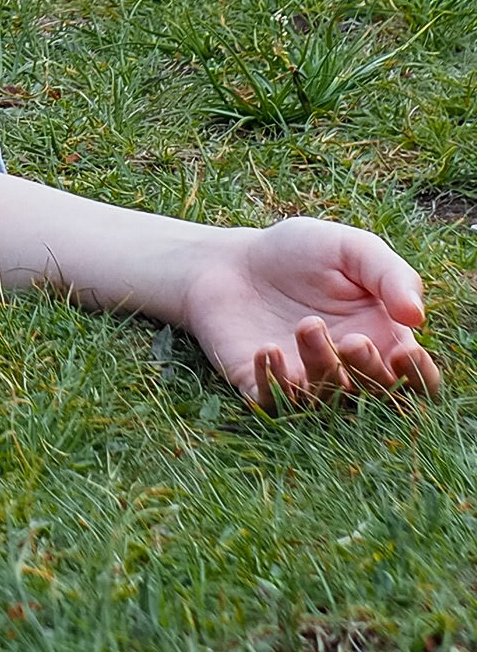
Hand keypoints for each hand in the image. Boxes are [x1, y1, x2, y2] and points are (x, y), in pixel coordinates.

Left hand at [178, 218, 441, 408]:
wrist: (231, 260)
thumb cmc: (298, 253)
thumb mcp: (350, 249)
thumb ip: (390, 274)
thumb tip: (417, 316)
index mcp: (381, 340)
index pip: (418, 381)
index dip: (420, 377)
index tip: (404, 352)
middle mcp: (348, 370)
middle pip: (376, 395)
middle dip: (367, 371)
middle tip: (351, 339)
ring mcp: (306, 382)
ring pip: (328, 400)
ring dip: (322, 366)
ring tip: (307, 324)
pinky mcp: (262, 385)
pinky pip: (274, 402)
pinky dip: (274, 383)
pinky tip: (268, 348)